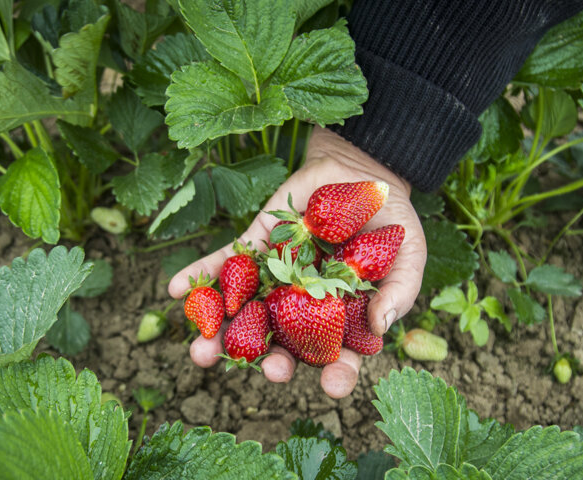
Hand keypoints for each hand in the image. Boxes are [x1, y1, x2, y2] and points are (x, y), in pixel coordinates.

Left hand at [168, 127, 426, 397]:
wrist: (364, 172)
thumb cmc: (391, 222)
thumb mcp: (408, 255)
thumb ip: (400, 291)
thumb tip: (382, 326)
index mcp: (342, 317)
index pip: (338, 355)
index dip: (336, 374)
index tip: (332, 386)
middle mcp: (303, 305)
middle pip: (284, 342)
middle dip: (271, 360)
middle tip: (266, 370)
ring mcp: (276, 277)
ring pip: (246, 313)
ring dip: (219, 334)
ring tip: (200, 353)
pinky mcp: (256, 246)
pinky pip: (224, 264)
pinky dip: (198, 276)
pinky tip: (174, 289)